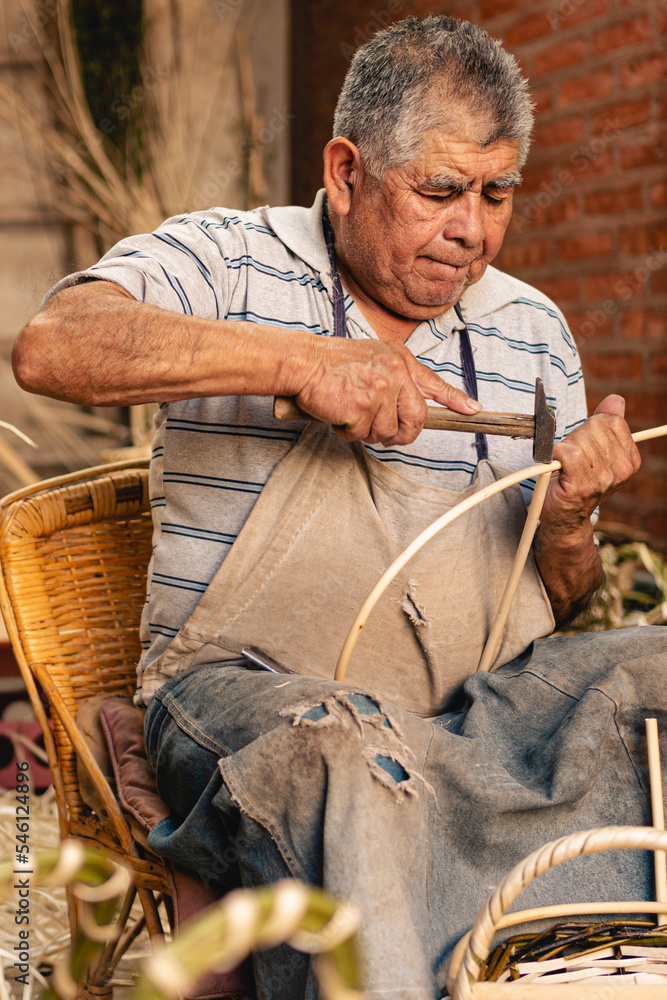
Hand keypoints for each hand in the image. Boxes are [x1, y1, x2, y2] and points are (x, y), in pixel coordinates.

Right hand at [293, 338, 479, 445]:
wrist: (304, 362)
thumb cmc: (334, 363)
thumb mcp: (375, 357)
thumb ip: (397, 376)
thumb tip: (414, 404)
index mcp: (400, 360)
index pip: (434, 384)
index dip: (455, 400)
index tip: (473, 410)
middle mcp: (395, 373)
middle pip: (416, 420)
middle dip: (402, 434)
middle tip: (383, 433)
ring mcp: (380, 390)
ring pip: (386, 432)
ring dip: (367, 431)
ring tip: (350, 411)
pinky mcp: (362, 407)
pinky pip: (361, 435)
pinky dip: (347, 431)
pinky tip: (339, 413)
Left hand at [540, 395, 640, 536]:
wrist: (563, 517)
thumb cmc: (574, 480)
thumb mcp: (594, 449)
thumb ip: (606, 424)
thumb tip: (615, 400)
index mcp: (629, 459)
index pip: (612, 422)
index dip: (590, 428)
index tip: (583, 446)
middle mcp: (620, 470)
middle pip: (593, 429)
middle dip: (575, 438)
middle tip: (570, 459)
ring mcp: (603, 479)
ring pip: (580, 440)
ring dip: (564, 448)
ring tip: (564, 466)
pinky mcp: (582, 485)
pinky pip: (569, 452)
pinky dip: (556, 453)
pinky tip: (556, 465)